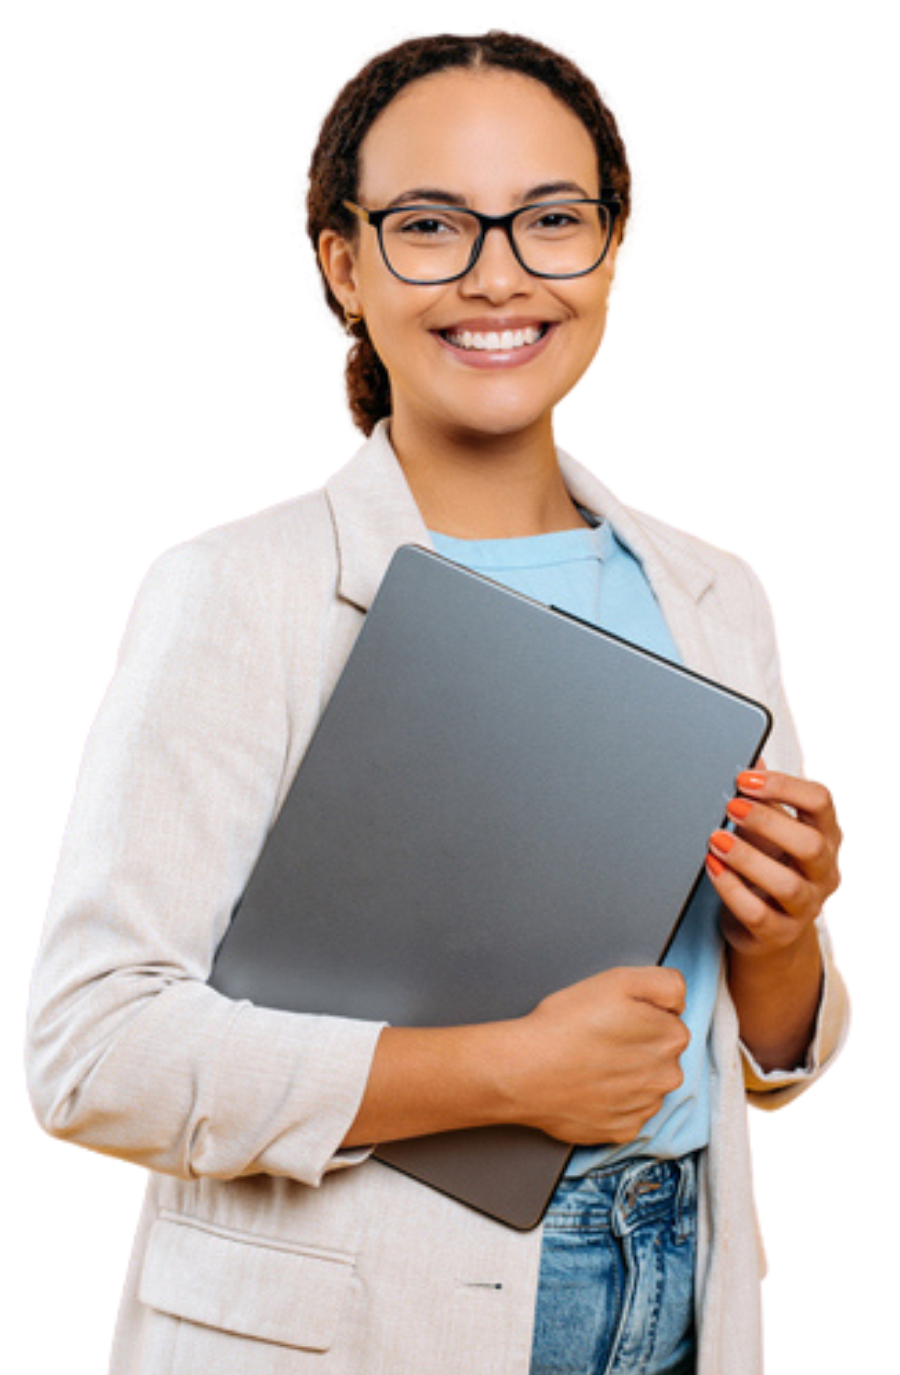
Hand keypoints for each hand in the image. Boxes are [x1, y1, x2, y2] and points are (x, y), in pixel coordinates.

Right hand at [509, 967, 690, 1144]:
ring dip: (625, 1075)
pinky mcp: (622, 1130)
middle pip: (659, 1054)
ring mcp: (644, 1107)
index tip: (615, 1017)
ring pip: (644, 1084)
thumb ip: (666, 984)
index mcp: (671, 1037)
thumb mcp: (619, 979)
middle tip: (599, 1038)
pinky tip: (589, 1087)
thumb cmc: (565, 1025)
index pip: (669, 1021)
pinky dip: (611, 1101)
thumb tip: (679, 1002)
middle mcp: (666, 1077)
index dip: (640, 1015)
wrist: (525, 1071)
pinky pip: (626, 1112)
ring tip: (590, 1063)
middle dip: (637, 1045)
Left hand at [706, 766, 843, 959]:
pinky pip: (758, 914)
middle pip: (811, 844)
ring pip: (787, 884)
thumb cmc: (771, 864)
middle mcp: (825, 872)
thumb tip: (750, 755)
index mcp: (828, 836)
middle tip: (730, 805)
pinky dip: (731, 888)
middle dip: (768, 821)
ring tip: (716, 839)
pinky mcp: (780, 932)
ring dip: (748, 858)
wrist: (769, 927)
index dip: (785, 786)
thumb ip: (764, 795)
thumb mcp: (772, 826)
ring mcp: (806, 906)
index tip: (744, 778)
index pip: (822, 802)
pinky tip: (712, 867)